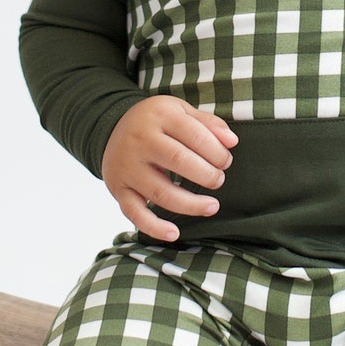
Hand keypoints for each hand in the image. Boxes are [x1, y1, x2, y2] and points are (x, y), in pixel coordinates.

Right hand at [101, 96, 236, 242]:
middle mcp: (139, 140)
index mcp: (159, 115)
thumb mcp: (180, 111)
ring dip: (190, 204)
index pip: (194, 135)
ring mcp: (127, 167)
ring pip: (160, 192)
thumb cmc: (156, 122)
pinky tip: (174, 233)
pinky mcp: (118, 189)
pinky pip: (134, 212)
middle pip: (178, 161)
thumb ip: (208, 123)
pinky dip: (153, 227)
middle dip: (206, 175)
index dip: (217, 151)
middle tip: (219, 180)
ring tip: (212, 206)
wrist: (112, 128)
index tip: (225, 162)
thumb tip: (232, 142)